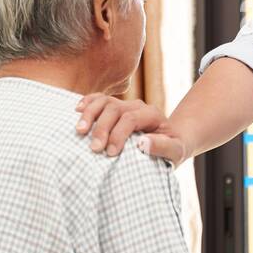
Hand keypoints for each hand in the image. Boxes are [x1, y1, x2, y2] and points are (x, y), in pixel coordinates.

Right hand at [75, 95, 191, 167]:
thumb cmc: (173, 149)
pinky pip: (99, 99)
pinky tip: (76, 110)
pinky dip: (88, 102)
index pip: (131, 118)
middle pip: (115, 109)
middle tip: (94, 149)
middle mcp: (138, 106)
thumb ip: (163, 147)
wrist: (170, 141)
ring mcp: (125, 105)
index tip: (111, 153)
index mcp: (153, 114)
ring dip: (90, 114)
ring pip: (104, 101)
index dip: (118, 134)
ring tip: (80, 131)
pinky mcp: (115, 108)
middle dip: (102, 128)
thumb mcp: (176, 152)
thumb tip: (142, 143)